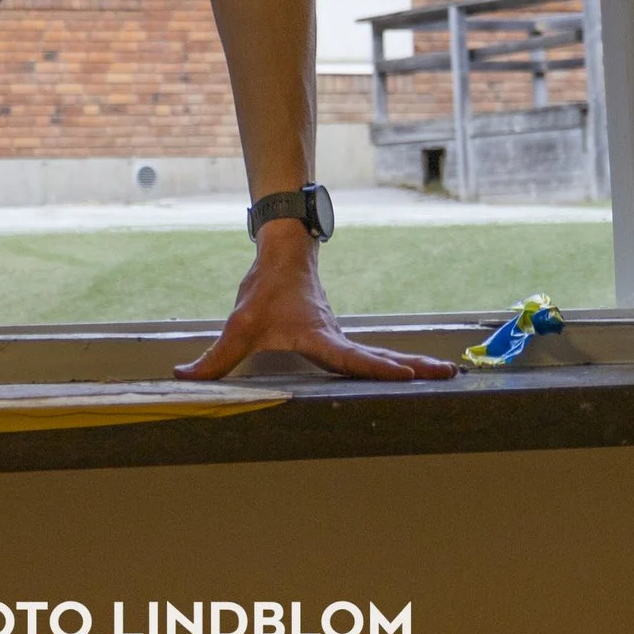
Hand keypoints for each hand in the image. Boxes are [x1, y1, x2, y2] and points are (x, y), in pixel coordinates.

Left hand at [173, 225, 455, 383]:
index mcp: (319, 337)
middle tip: (451, 375)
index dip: (377, 369)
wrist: (281, 252)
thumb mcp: (238, 325)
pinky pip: (371, 355)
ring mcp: (341, 338)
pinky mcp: (338, 338)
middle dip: (414, 367)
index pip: (351, 358)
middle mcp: (336, 339)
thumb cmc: (264, 289)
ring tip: (447, 374)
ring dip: (413, 365)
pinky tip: (410, 374)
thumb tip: (183, 380)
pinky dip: (396, 364)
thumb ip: (214, 359)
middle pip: (381, 358)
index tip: (408, 376)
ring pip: (381, 355)